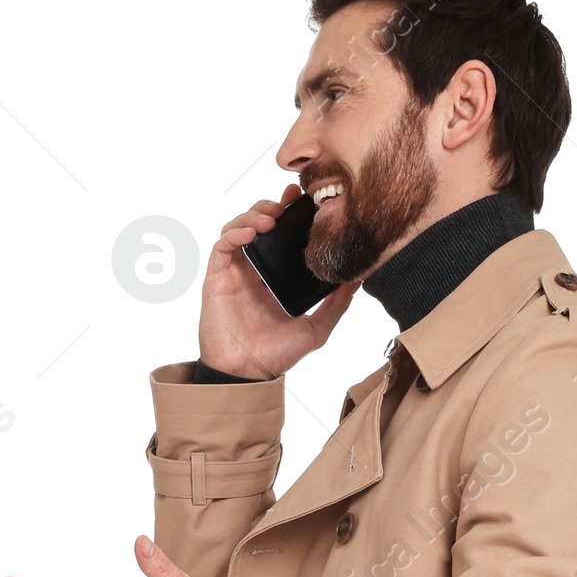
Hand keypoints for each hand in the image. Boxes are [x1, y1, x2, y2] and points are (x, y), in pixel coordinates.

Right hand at [199, 182, 359, 377]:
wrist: (247, 375)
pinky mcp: (217, 277)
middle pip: (259, 224)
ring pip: (239, 228)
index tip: (306, 201)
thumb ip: (337, 304)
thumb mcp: (316, 329)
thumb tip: (359, 279)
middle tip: (290, 201)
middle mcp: (255, 270)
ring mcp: (235, 272)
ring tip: (272, 216)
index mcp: (275, 277)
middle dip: (273, 206)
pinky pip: (223, 245)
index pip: (282, 236)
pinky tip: (253, 232)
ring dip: (254, 214)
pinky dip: (236, 232)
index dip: (291, 214)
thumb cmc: (276, 355)